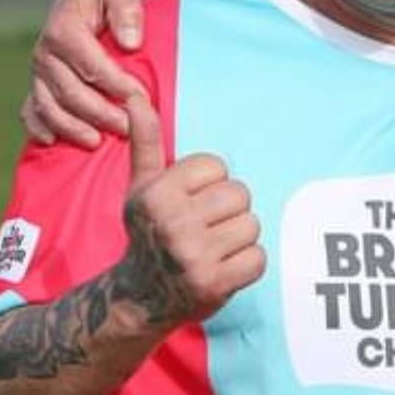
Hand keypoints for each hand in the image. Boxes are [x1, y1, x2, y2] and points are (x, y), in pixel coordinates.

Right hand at [23, 0, 150, 148]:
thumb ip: (127, 8)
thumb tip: (131, 42)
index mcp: (63, 27)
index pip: (90, 65)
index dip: (116, 85)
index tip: (142, 99)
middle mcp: (45, 51)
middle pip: (70, 91)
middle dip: (100, 113)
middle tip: (129, 129)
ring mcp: (40, 70)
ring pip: (50, 106)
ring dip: (72, 127)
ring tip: (98, 142)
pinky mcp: (41, 82)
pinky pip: (33, 109)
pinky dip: (39, 127)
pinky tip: (53, 142)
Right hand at [113, 95, 265, 329]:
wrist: (140, 297)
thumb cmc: (148, 232)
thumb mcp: (141, 187)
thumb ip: (146, 142)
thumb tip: (136, 96)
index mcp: (157, 194)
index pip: (216, 166)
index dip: (210, 184)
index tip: (192, 203)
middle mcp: (173, 222)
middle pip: (240, 194)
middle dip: (229, 210)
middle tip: (206, 228)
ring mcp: (194, 255)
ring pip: (252, 225)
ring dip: (240, 238)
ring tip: (214, 248)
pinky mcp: (214, 283)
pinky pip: (259, 258)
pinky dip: (248, 264)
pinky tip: (224, 267)